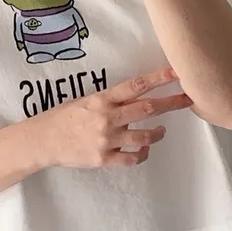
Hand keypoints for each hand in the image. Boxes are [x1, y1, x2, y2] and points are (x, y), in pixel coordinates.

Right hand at [29, 67, 192, 169]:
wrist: (43, 140)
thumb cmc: (64, 117)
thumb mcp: (86, 101)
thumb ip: (110, 101)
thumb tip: (135, 98)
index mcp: (102, 99)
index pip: (136, 85)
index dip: (159, 77)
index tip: (177, 71)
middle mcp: (107, 117)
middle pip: (148, 108)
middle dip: (172, 103)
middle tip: (188, 99)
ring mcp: (106, 139)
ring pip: (144, 136)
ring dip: (158, 133)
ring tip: (162, 131)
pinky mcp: (103, 159)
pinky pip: (131, 159)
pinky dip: (142, 154)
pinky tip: (144, 150)